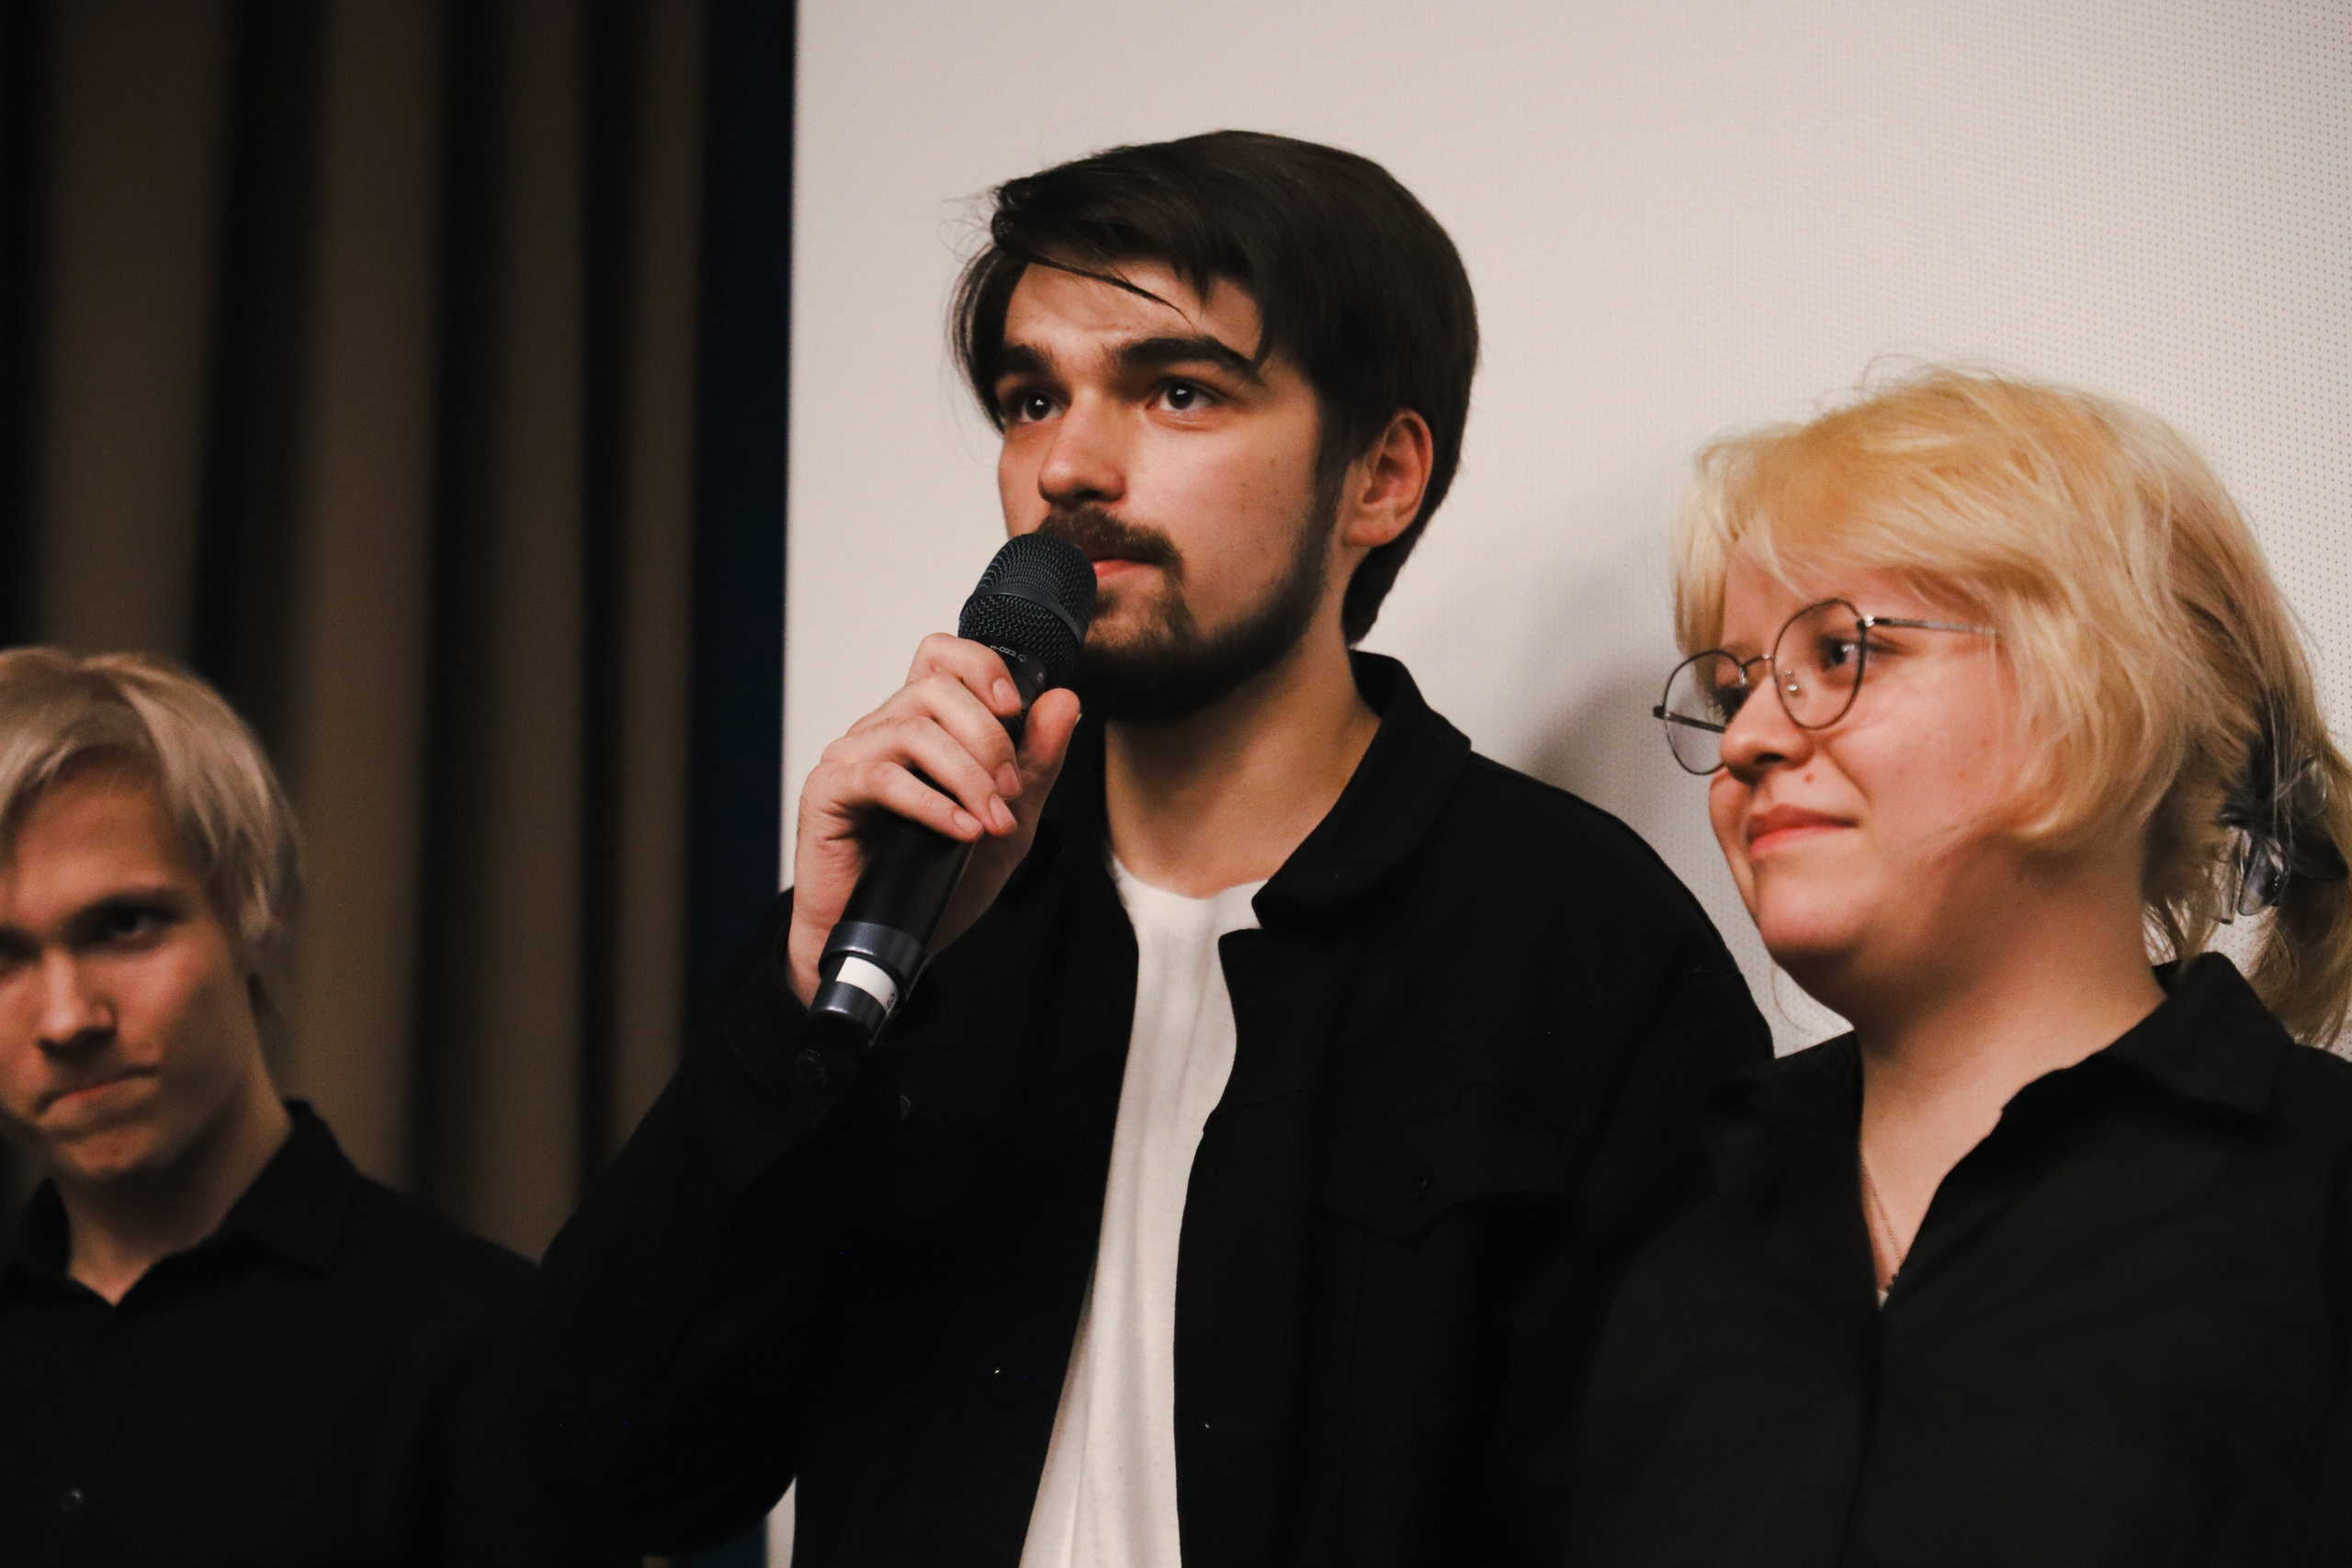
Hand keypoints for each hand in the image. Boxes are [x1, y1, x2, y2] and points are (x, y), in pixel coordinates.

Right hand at [784, 634, 1081, 1007]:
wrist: (892, 940)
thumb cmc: (940, 879)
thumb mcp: (1010, 821)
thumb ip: (1037, 763)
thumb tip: (1064, 701)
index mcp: (923, 724)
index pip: (942, 656)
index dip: (980, 665)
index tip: (1016, 708)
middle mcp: (882, 729)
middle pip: (935, 691)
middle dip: (989, 739)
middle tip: (1012, 792)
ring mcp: (851, 757)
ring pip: (913, 731)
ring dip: (967, 776)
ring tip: (992, 820)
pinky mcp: (828, 792)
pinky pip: (882, 778)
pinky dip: (932, 803)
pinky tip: (961, 831)